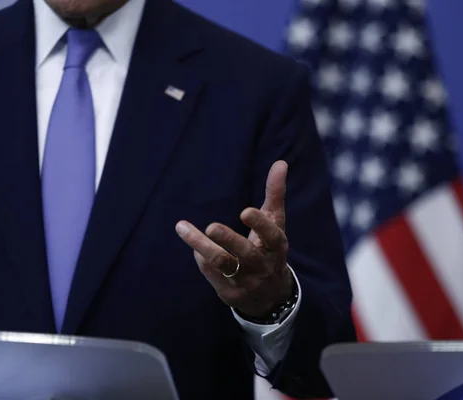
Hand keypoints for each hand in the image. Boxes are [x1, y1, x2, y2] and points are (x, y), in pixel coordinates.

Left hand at [175, 161, 293, 317]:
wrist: (271, 295)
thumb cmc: (270, 248)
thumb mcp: (275, 223)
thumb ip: (275, 193)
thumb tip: (280, 163)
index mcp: (276, 246)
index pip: (271, 236)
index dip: (260, 224)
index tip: (245, 211)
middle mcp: (262, 265)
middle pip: (245, 253)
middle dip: (229, 240)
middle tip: (212, 226)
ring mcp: (246, 281)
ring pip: (223, 264)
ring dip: (202, 247)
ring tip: (182, 228)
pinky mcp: (230, 292)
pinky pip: (212, 274)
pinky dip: (202, 259)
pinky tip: (194, 247)